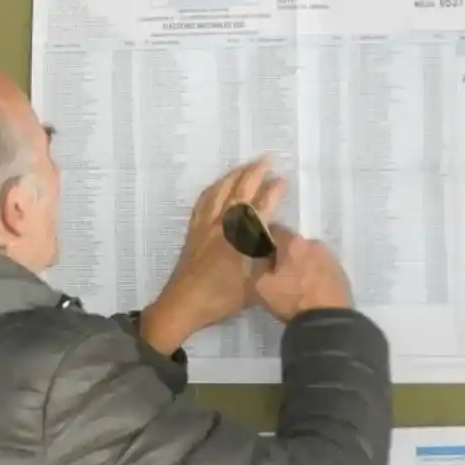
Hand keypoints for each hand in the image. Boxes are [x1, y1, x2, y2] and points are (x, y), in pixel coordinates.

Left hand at [140, 157, 285, 354]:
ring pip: (220, 192)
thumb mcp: (254, 286)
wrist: (182, 305)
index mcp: (240, 240)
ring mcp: (205, 226)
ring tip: (245, 166)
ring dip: (234, 175)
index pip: (260, 209)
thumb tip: (280, 246)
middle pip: (239, 192)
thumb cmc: (220, 299)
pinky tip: (218, 186)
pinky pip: (203, 202)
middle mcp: (222, 227)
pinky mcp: (193, 231)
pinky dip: (214, 189)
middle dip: (254, 173)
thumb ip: (267, 263)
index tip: (282, 179)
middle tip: (267, 159)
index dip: (272, 193)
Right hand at [253, 225, 351, 322]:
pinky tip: (311, 292)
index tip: (260, 253)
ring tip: (296, 285)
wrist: (327, 321)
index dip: (265, 240)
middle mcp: (315, 244)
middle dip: (286, 256)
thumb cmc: (292, 299)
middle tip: (278, 274)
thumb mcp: (261, 287)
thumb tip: (262, 263)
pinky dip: (316, 277)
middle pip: (295, 245)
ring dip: (302, 266)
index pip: (275, 230)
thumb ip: (257, 269)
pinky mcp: (343, 274)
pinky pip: (323, 270)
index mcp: (294, 242)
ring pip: (311, 257)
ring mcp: (332, 259)